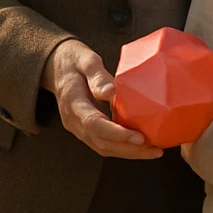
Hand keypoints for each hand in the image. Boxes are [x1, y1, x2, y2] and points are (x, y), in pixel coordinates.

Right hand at [41, 39, 162, 158]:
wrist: (57, 67)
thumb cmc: (75, 60)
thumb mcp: (85, 60)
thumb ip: (97, 75)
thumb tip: (110, 91)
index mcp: (73, 103)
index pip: (94, 125)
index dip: (117, 134)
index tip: (139, 138)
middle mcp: (74, 121)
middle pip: (101, 143)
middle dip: (128, 149)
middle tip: (155, 150)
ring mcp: (78, 127)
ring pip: (102, 147)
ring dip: (128, 152)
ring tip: (153, 150)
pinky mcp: (85, 129)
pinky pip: (103, 143)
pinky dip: (122, 147)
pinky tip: (142, 145)